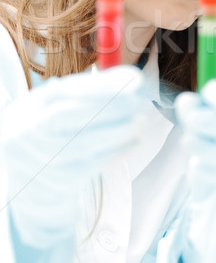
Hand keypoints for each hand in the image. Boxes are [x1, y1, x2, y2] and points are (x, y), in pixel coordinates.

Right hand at [1, 65, 143, 249]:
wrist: (29, 175)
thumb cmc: (48, 128)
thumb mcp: (55, 104)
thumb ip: (86, 89)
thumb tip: (127, 78)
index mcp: (30, 107)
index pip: (63, 92)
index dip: (99, 86)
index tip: (132, 79)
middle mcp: (28, 133)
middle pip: (67, 117)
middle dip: (108, 106)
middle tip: (139, 100)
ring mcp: (40, 160)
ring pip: (83, 145)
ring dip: (119, 131)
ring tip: (142, 120)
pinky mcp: (56, 184)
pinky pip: (91, 167)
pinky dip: (116, 152)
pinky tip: (134, 141)